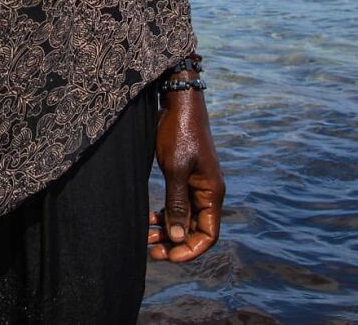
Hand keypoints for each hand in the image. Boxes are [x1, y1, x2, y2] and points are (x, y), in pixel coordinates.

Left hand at [148, 83, 224, 262]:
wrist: (178, 101)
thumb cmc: (179, 132)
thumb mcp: (175, 169)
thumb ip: (176, 204)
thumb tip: (176, 238)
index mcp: (212, 192)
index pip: (208, 235)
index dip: (190, 250)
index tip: (168, 257)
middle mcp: (208, 192)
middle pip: (194, 229)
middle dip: (173, 242)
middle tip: (149, 249)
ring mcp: (197, 184)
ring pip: (184, 218)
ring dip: (167, 230)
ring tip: (145, 236)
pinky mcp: (185, 176)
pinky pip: (178, 204)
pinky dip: (164, 214)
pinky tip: (148, 218)